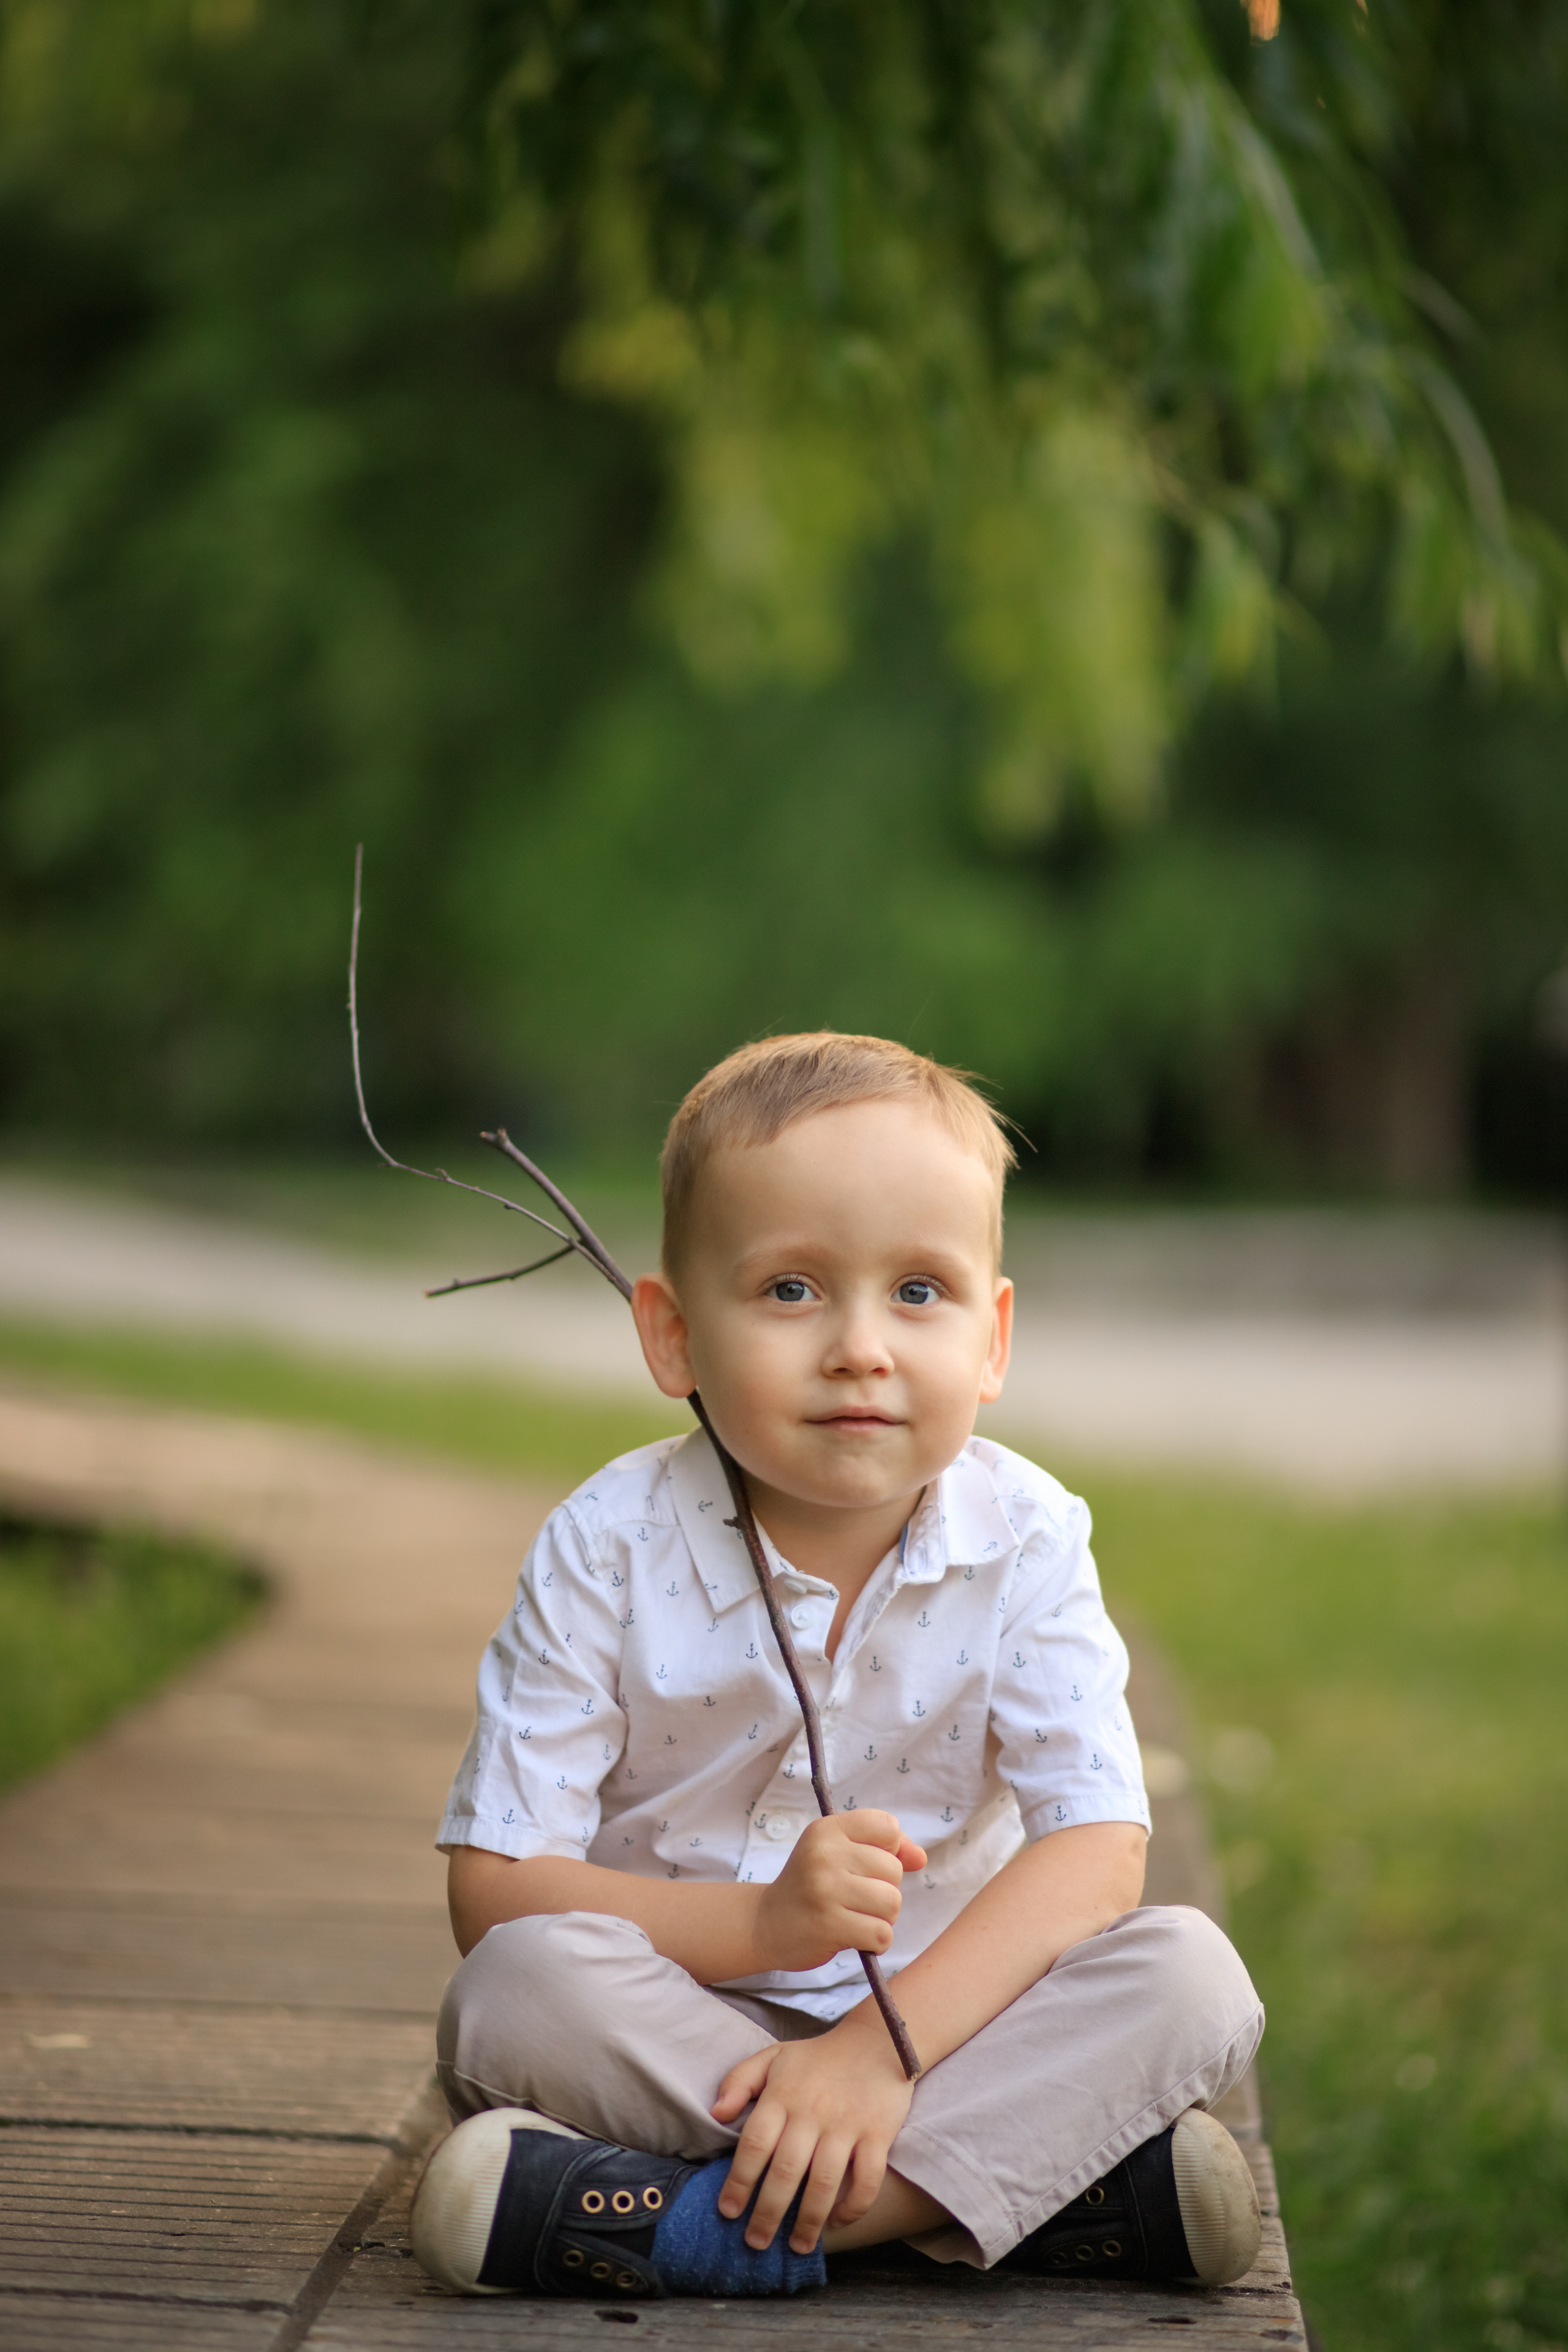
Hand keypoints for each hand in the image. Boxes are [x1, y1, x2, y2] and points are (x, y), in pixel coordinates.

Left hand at [711, 2019, 915, 2252]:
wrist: (877, 2041)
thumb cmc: (818, 2057)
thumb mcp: (773, 2057)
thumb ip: (740, 2080)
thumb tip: (716, 2114)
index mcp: (783, 2095)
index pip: (755, 2144)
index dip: (739, 2181)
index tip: (728, 2212)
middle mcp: (812, 2112)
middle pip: (786, 2171)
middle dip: (768, 2213)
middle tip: (756, 2243)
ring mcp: (846, 2125)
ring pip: (825, 2182)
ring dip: (809, 2220)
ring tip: (797, 2246)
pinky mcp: (878, 2133)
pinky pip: (866, 2178)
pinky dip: (853, 2206)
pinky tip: (839, 2221)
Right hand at [755, 1809, 926, 1973]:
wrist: (766, 1924)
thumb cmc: (812, 1885)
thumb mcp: (839, 1853)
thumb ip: (885, 1848)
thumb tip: (921, 1858)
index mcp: (827, 1829)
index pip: (888, 1826)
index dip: (888, 1849)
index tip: (865, 1864)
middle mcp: (825, 1855)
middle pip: (893, 1870)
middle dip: (883, 1889)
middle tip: (853, 1897)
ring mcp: (825, 1890)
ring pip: (892, 1903)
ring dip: (882, 1917)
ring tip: (856, 1917)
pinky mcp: (829, 1926)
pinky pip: (882, 1934)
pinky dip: (876, 1941)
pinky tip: (855, 1936)